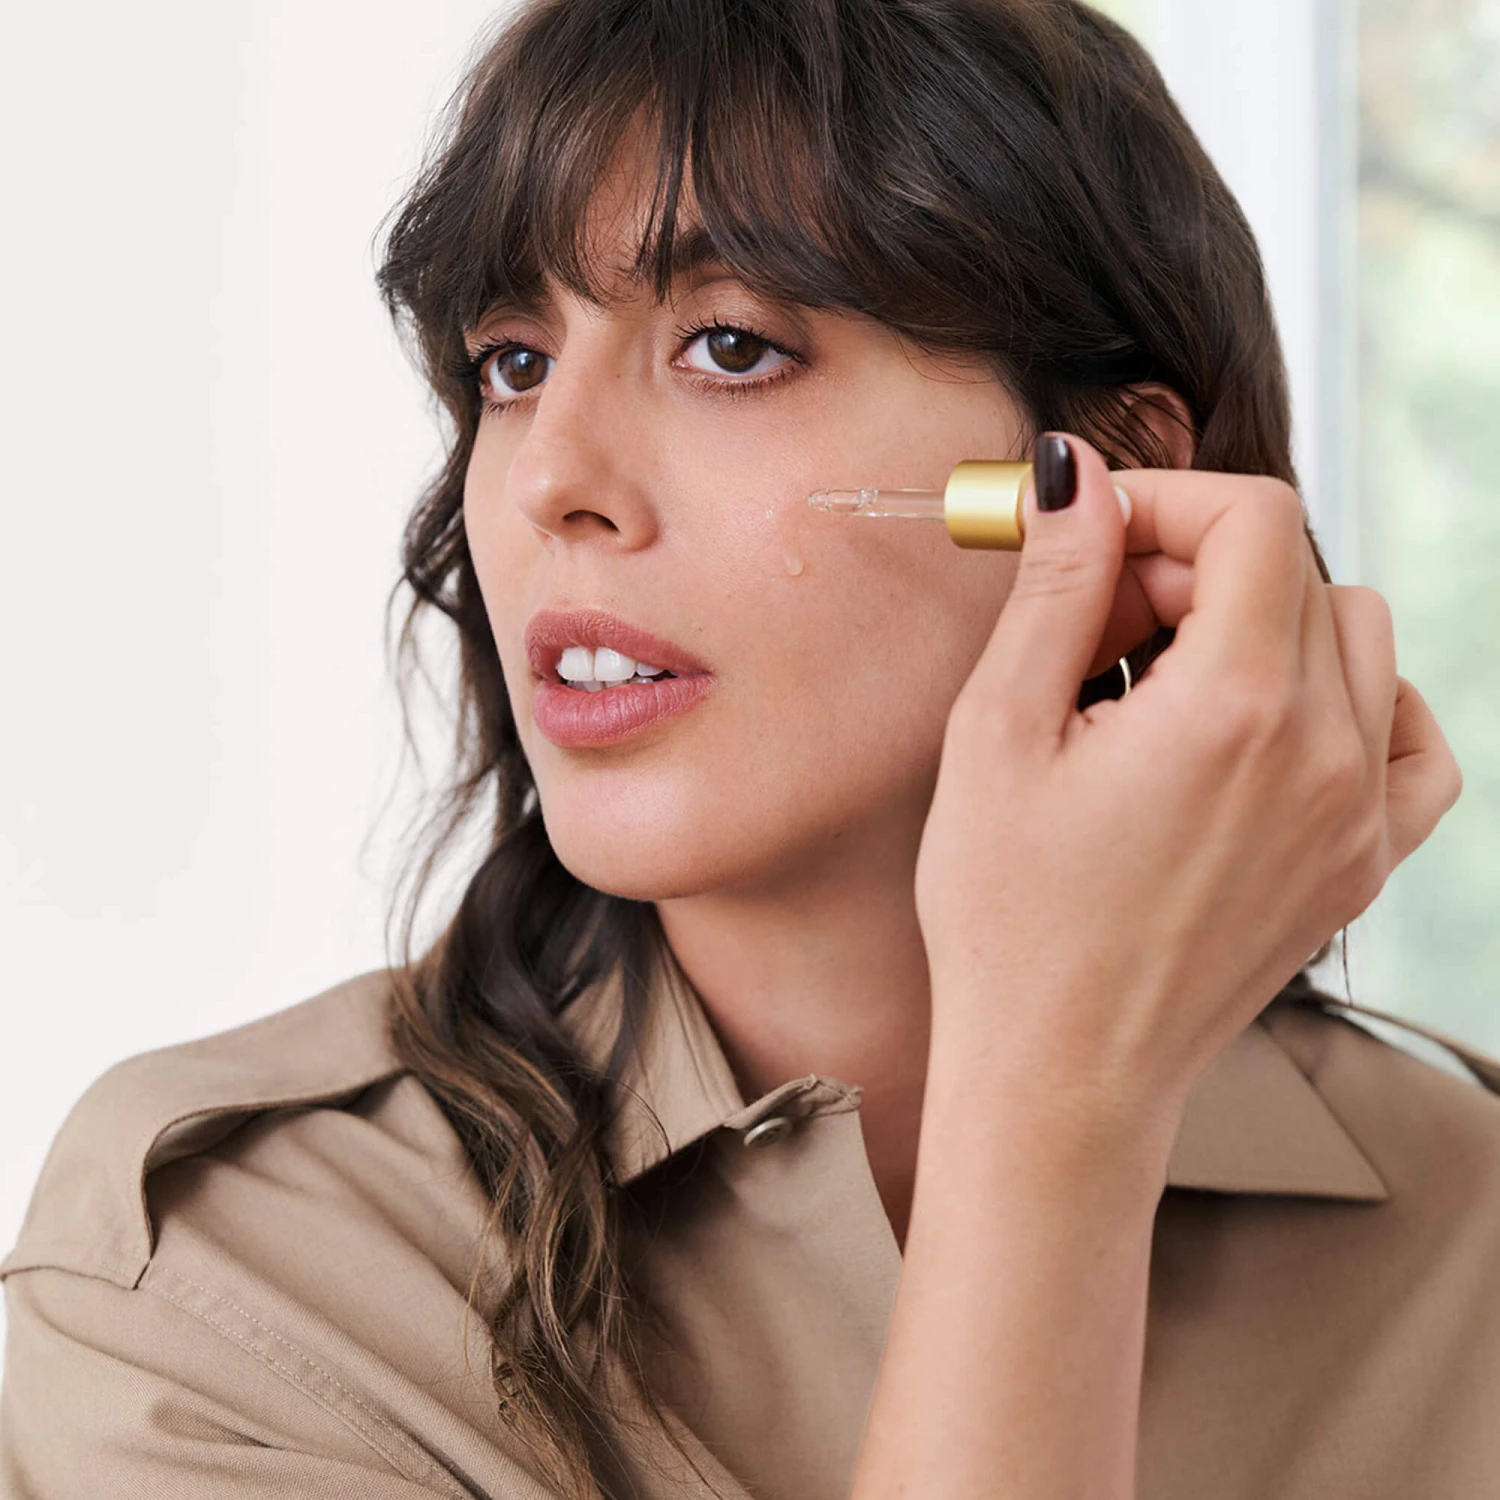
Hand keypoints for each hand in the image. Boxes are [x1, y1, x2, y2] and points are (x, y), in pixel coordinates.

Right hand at [914, 435, 1461, 1123]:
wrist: (1062, 1070)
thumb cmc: (1006, 916)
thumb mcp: (998, 735)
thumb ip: (1055, 588)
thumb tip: (1077, 474)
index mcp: (1231, 708)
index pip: (1255, 518)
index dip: (1169, 503)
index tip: (1099, 542)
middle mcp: (1324, 751)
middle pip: (1298, 572)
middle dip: (1197, 565)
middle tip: (1105, 628)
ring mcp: (1360, 813)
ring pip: (1358, 638)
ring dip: (1266, 624)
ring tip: (1172, 683)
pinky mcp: (1364, 863)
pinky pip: (1413, 738)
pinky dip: (1357, 702)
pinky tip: (1275, 725)